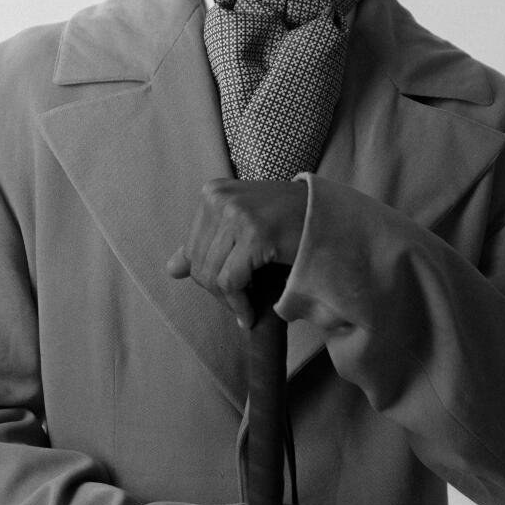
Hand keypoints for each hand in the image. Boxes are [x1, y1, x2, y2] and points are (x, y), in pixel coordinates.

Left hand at [165, 179, 306, 327]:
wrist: (333, 219)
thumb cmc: (288, 224)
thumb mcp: (242, 227)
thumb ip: (208, 244)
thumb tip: (171, 269)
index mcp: (212, 192)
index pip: (191, 249)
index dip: (207, 277)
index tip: (228, 291)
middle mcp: (220, 198)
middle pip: (199, 263)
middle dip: (217, 291)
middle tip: (239, 304)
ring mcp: (238, 214)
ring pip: (213, 275)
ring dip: (229, 300)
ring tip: (246, 309)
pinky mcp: (256, 234)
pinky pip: (232, 282)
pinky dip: (238, 304)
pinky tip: (250, 312)